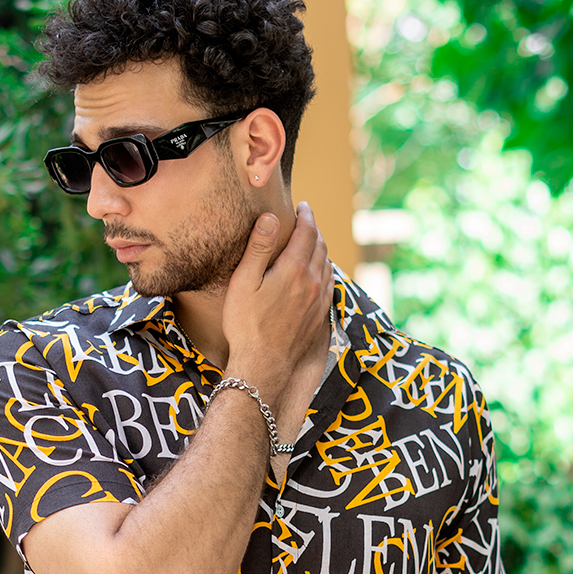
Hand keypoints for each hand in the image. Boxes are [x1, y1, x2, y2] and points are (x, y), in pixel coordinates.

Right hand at [221, 202, 331, 411]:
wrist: (263, 367)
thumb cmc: (246, 326)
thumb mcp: (244, 283)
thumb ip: (258, 248)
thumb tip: (270, 218)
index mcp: (293, 270)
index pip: (307, 232)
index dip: (306, 215)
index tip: (303, 206)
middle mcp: (312, 282)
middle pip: (320, 246)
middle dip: (314, 230)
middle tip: (306, 221)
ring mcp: (319, 301)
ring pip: (327, 265)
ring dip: (321, 249)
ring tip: (312, 243)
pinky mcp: (320, 317)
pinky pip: (329, 285)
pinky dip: (325, 271)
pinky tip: (318, 273)